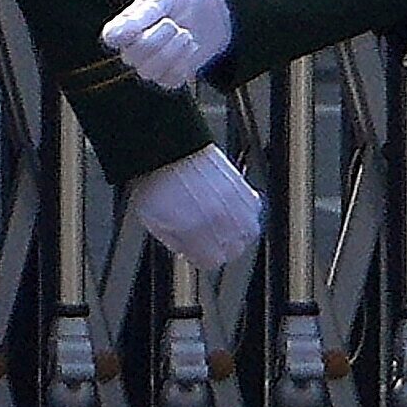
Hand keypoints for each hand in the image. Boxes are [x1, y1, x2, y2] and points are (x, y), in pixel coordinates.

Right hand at [105, 0, 233, 89]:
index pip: (110, 37)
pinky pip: (170, 80)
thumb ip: (141, 16)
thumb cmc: (180, 0)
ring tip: (185, 34)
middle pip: (133, 56)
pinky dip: (185, 63)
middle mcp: (131, 49)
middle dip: (159, 38)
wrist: (210, 12)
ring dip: (174, 51)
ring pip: (150, 71)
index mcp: (124, 25)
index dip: (122, 35)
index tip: (142, 26)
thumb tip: (113, 35)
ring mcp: (149, 65)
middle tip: (173, 24)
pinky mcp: (168, 77)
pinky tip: (190, 48)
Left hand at [122, 151, 268, 275]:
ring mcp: (234, 203)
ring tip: (223, 223)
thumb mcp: (152, 219)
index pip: (212, 261)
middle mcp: (219, 220)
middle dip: (222, 246)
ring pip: (250, 230)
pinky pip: (254, 207)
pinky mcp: (243, 185)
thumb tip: (185, 250)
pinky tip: (231, 206)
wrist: (168, 145)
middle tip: (210, 238)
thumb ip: (174, 240)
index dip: (203, 257)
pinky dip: (246, 210)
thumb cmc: (157, 180)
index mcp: (196, 231)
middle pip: (235, 249)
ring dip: (238, 230)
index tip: (199, 251)